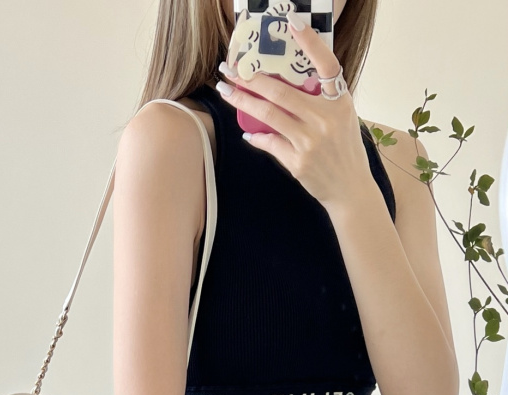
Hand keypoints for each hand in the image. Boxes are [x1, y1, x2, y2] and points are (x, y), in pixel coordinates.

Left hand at [215, 15, 372, 210]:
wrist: (351, 190)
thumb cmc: (345, 151)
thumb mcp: (343, 118)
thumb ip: (321, 101)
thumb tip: (290, 84)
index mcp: (339, 102)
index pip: (326, 64)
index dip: (309, 42)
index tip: (291, 22)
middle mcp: (325, 119)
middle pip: (281, 91)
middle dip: (250, 78)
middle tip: (230, 68)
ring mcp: (310, 142)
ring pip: (268, 115)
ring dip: (242, 102)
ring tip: (225, 91)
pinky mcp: (297, 162)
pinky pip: (269, 144)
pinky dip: (256, 137)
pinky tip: (246, 132)